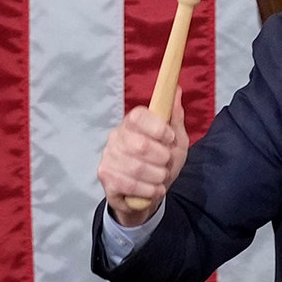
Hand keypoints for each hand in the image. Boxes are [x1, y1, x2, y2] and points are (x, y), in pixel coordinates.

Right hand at [97, 87, 189, 226]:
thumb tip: (176, 88)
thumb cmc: (161, 162)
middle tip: (166, 162)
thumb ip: (174, 116)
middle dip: (163, 158)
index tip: (170, 138)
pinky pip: (131, 185)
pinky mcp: (105, 176)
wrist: (147, 193)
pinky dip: (150, 190)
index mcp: (132, 123)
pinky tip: (154, 189)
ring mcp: (108, 156)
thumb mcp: (176, 140)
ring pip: (138, 168)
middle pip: (141, 145)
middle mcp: (116, 136)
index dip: (158, 128)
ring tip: (160, 177)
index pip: (138, 116)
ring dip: (158, 176)